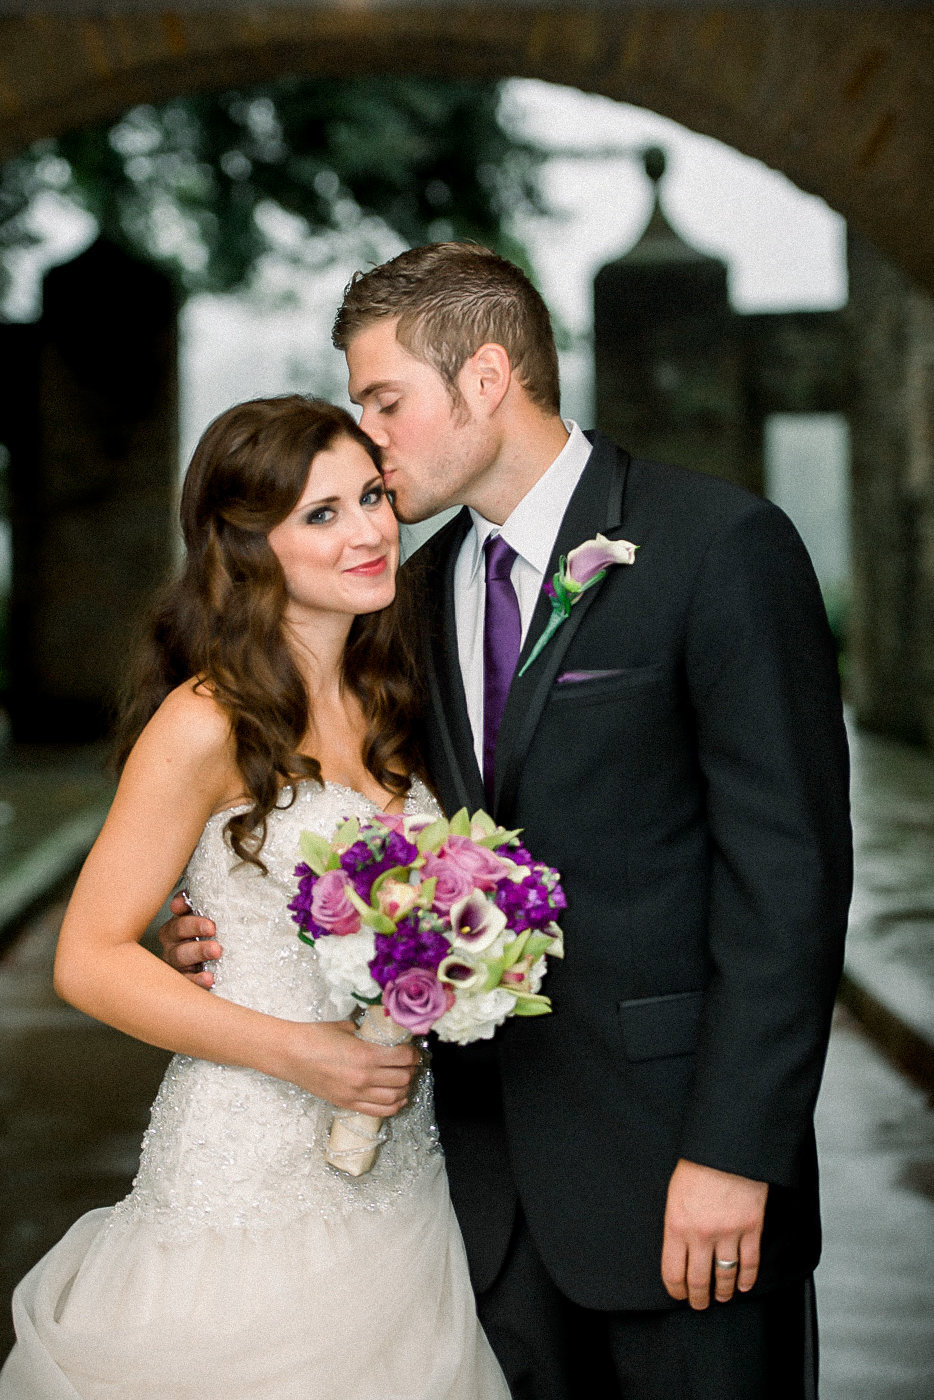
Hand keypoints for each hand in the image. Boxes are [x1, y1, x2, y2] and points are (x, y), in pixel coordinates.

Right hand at [157, 892, 221, 988]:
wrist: (237, 972)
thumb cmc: (227, 941)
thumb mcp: (225, 921)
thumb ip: (219, 906)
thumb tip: (217, 892)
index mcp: (183, 922)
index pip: (178, 907)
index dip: (181, 904)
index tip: (187, 904)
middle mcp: (175, 941)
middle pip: (176, 929)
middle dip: (193, 926)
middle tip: (212, 927)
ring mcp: (178, 962)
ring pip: (180, 955)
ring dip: (198, 951)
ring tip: (216, 950)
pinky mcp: (186, 981)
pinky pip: (187, 980)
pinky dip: (197, 979)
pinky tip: (209, 978)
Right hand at [284, 1019, 420, 1116]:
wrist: (289, 1055)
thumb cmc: (314, 1036)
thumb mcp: (345, 1028)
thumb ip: (366, 1032)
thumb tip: (380, 1032)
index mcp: (365, 1055)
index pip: (403, 1058)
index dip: (413, 1054)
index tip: (414, 1050)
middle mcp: (364, 1078)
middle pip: (402, 1078)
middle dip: (411, 1070)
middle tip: (411, 1063)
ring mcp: (355, 1094)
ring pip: (394, 1098)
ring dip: (405, 1089)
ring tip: (405, 1080)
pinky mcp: (347, 1104)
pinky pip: (379, 1111)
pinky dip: (394, 1106)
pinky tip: (398, 1098)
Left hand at [661, 1158, 767, 1308]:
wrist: (727, 1146)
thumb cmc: (697, 1165)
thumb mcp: (674, 1194)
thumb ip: (676, 1224)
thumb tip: (678, 1252)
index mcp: (676, 1225)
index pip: (673, 1272)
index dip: (676, 1289)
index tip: (679, 1294)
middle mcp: (701, 1235)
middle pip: (699, 1281)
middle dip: (698, 1298)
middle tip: (700, 1304)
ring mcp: (728, 1233)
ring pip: (725, 1276)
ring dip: (722, 1291)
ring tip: (721, 1297)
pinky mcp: (751, 1228)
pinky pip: (750, 1263)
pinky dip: (747, 1279)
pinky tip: (744, 1285)